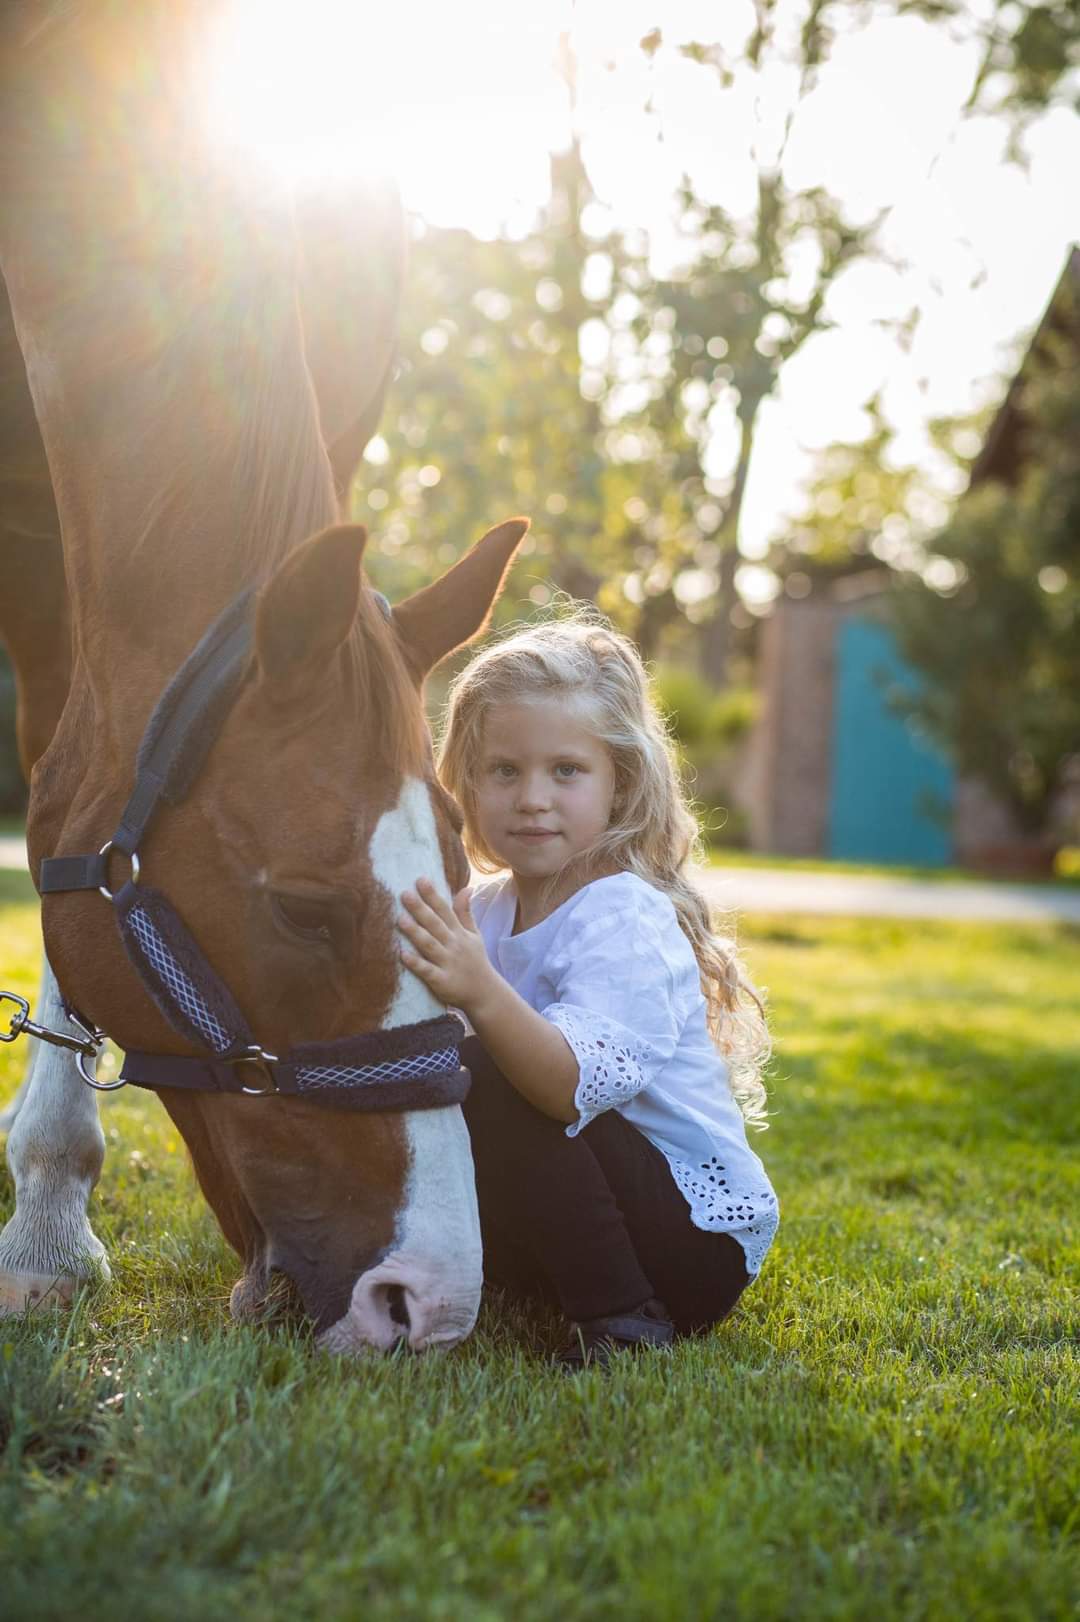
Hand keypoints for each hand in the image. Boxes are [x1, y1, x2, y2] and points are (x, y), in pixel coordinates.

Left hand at [398, 878, 496, 1014]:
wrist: (485, 994)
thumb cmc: (476, 961)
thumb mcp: (474, 935)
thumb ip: (465, 912)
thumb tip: (465, 888)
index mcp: (460, 933)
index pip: (445, 910)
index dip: (433, 895)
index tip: (420, 880)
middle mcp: (454, 945)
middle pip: (435, 924)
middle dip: (420, 909)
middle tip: (404, 894)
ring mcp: (448, 963)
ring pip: (430, 945)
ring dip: (415, 932)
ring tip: (400, 919)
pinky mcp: (442, 981)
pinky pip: (427, 971)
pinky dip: (416, 963)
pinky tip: (402, 955)